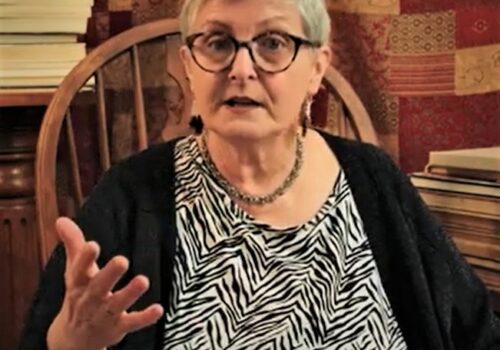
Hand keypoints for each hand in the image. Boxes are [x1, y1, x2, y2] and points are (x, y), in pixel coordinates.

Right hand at [47, 217, 163, 349]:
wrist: (74, 340)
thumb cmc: (79, 296)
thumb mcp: (74, 272)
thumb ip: (73, 244)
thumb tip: (61, 219)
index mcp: (78, 284)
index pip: (79, 270)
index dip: (85, 259)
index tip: (92, 245)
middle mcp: (90, 300)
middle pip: (98, 287)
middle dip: (109, 275)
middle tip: (122, 260)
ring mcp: (105, 315)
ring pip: (117, 305)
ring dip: (130, 294)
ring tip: (143, 280)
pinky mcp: (119, 327)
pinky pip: (133, 323)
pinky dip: (145, 317)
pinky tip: (159, 309)